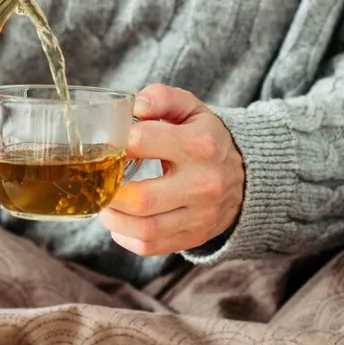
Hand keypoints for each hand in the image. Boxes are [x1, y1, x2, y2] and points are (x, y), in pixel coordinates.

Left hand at [100, 84, 245, 255]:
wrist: (244, 177)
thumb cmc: (205, 139)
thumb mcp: (190, 109)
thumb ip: (162, 98)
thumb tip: (136, 106)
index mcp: (200, 144)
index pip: (142, 141)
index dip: (115, 143)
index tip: (107, 146)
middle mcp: (203, 183)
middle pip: (141, 198)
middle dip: (110, 191)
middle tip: (99, 182)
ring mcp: (200, 215)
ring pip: (144, 229)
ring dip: (113, 218)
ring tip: (105, 203)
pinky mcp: (194, 237)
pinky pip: (150, 246)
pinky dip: (126, 237)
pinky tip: (120, 221)